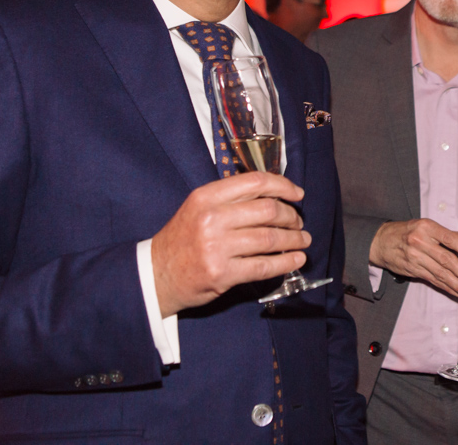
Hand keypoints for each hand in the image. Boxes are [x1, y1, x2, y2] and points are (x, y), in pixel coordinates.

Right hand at [152, 172, 309, 316]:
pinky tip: (296, 259)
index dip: (283, 186)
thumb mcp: (198, 208)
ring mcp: (216, 247)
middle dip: (291, 216)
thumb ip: (231, 199)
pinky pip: (264, 266)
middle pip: (268, 210)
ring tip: (303, 240)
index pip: (255, 182)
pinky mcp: (222, 274)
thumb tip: (274, 197)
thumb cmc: (182, 239)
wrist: (154, 275)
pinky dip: (286, 262)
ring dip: (294, 239)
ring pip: (269, 238)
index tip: (298, 194)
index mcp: (206, 196)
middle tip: (298, 223)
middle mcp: (212, 219)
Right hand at [369, 219, 457, 298]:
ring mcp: (415, 257)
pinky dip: (446, 287)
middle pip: (445, 259)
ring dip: (456, 285)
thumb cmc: (410, 231)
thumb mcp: (430, 227)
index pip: (449, 238)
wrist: (381, 241)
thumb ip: (455, 234)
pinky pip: (432, 280)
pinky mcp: (412, 270)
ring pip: (439, 273)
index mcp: (427, 227)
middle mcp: (420, 242)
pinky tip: (457, 292)